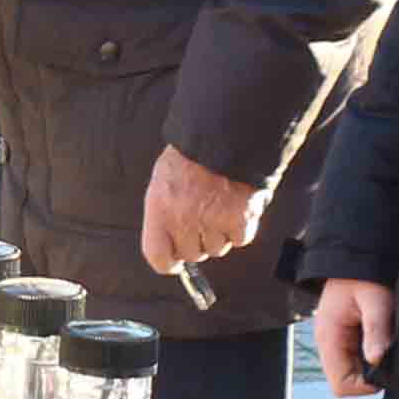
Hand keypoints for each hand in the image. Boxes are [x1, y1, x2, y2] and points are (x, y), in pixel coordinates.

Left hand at [140, 148, 262, 279]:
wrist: (225, 136)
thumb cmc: (192, 156)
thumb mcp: (164, 181)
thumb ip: (165, 213)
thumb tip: (170, 241)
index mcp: (160, 209)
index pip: (157, 256)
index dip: (168, 262)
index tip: (174, 262)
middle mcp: (185, 220)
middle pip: (192, 254)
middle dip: (197, 241)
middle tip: (202, 219)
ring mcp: (213, 221)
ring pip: (218, 249)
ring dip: (220, 235)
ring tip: (219, 208)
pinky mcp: (240, 219)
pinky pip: (241, 239)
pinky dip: (241, 228)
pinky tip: (236, 208)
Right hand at [312, 279, 396, 398]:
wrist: (353, 257)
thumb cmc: (364, 276)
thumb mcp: (375, 300)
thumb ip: (376, 330)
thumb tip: (377, 359)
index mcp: (329, 337)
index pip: (341, 384)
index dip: (365, 385)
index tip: (385, 369)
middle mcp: (327, 343)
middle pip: (345, 381)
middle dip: (370, 375)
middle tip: (388, 354)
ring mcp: (333, 341)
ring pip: (350, 372)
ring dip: (370, 366)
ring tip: (384, 343)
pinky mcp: (342, 338)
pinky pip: (354, 360)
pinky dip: (370, 357)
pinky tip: (379, 339)